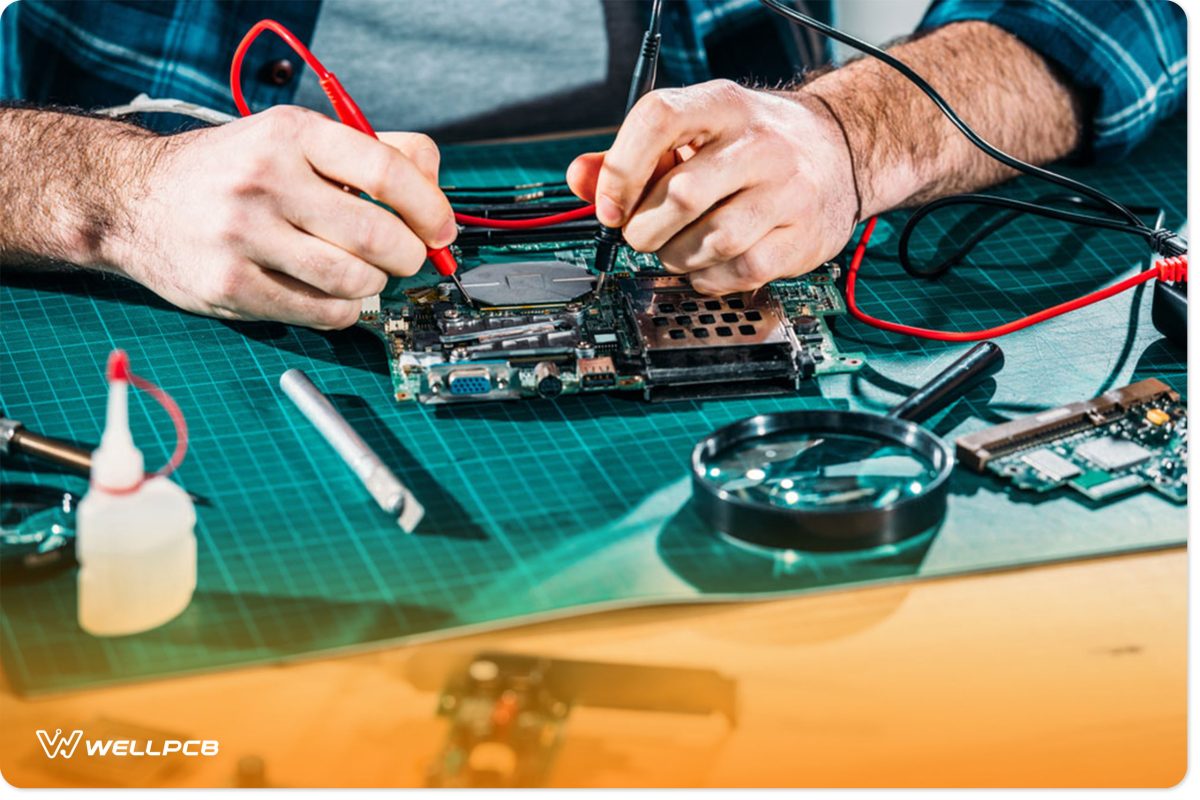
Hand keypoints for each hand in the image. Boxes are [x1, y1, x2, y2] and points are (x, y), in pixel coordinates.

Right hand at [113, 106, 454, 328]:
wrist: (134, 199)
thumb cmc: (235, 171)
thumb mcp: (293, 139)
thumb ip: (370, 152)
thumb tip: (436, 189)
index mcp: (291, 134)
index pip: (385, 170)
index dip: (429, 207)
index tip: (442, 230)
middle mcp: (265, 179)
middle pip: (376, 234)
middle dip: (408, 256)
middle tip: (407, 259)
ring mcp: (243, 235)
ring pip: (352, 280)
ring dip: (374, 286)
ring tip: (364, 276)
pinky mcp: (229, 285)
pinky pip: (320, 313)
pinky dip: (344, 311)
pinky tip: (335, 296)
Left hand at [567, 80, 857, 294]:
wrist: (840, 151)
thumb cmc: (751, 146)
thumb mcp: (694, 135)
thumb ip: (632, 157)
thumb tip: (580, 179)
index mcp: (722, 106)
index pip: (658, 120)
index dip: (620, 170)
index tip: (608, 206)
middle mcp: (759, 144)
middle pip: (680, 194)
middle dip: (644, 229)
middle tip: (642, 233)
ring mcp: (786, 192)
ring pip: (708, 241)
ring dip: (675, 257)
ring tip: (676, 247)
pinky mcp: (800, 238)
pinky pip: (736, 272)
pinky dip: (705, 278)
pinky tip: (705, 264)